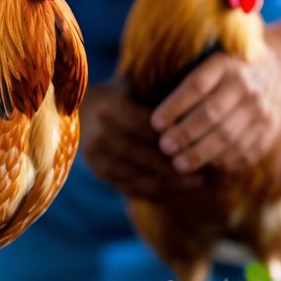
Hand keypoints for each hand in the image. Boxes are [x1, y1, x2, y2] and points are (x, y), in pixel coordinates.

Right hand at [80, 81, 201, 199]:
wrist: (79, 110)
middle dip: (174, 169)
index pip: (147, 127)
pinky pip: (129, 188)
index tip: (199, 146)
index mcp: (111, 108)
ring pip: (137, 176)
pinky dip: (154, 193)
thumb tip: (199, 112)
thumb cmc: (119, 96)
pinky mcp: (98, 172)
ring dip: (168, 185)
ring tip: (193, 185)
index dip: (172, 139)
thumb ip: (157, 99)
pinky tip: (175, 192)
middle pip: (142, 156)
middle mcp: (100, 133)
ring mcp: (96, 156)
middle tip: (201, 176)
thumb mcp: (134, 87)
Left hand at [148, 34, 280, 173]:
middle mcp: (246, 86)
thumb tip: (155, 113)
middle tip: (163, 147)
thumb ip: (190, 79)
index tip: (154, 123)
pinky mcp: (270, 129)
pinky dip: (223, 162)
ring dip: (200, 154)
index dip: (174, 106)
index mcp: (226, 64)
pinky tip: (205, 167)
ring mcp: (261, 109)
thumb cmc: (235, 67)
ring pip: (227, 137)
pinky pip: (245, 151)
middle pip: (211, 114)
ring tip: (178, 164)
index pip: (196, 86)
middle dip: (184, 134)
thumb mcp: (216, 60)